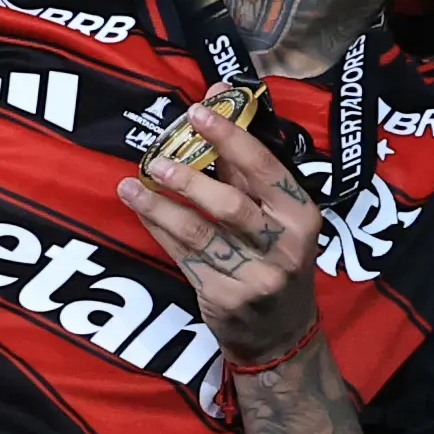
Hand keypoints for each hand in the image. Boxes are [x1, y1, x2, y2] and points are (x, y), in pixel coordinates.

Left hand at [122, 99, 324, 362]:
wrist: (280, 332)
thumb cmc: (277, 256)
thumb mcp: (279, 214)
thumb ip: (246, 166)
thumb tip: (216, 101)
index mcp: (301, 214)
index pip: (265, 168)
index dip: (230, 137)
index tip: (199, 111)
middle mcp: (283, 246)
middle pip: (230, 206)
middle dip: (190, 180)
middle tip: (157, 159)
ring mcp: (254, 276)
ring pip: (198, 234)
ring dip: (160, 207)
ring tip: (131, 185)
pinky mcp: (224, 298)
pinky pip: (183, 257)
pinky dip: (158, 230)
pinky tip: (141, 210)